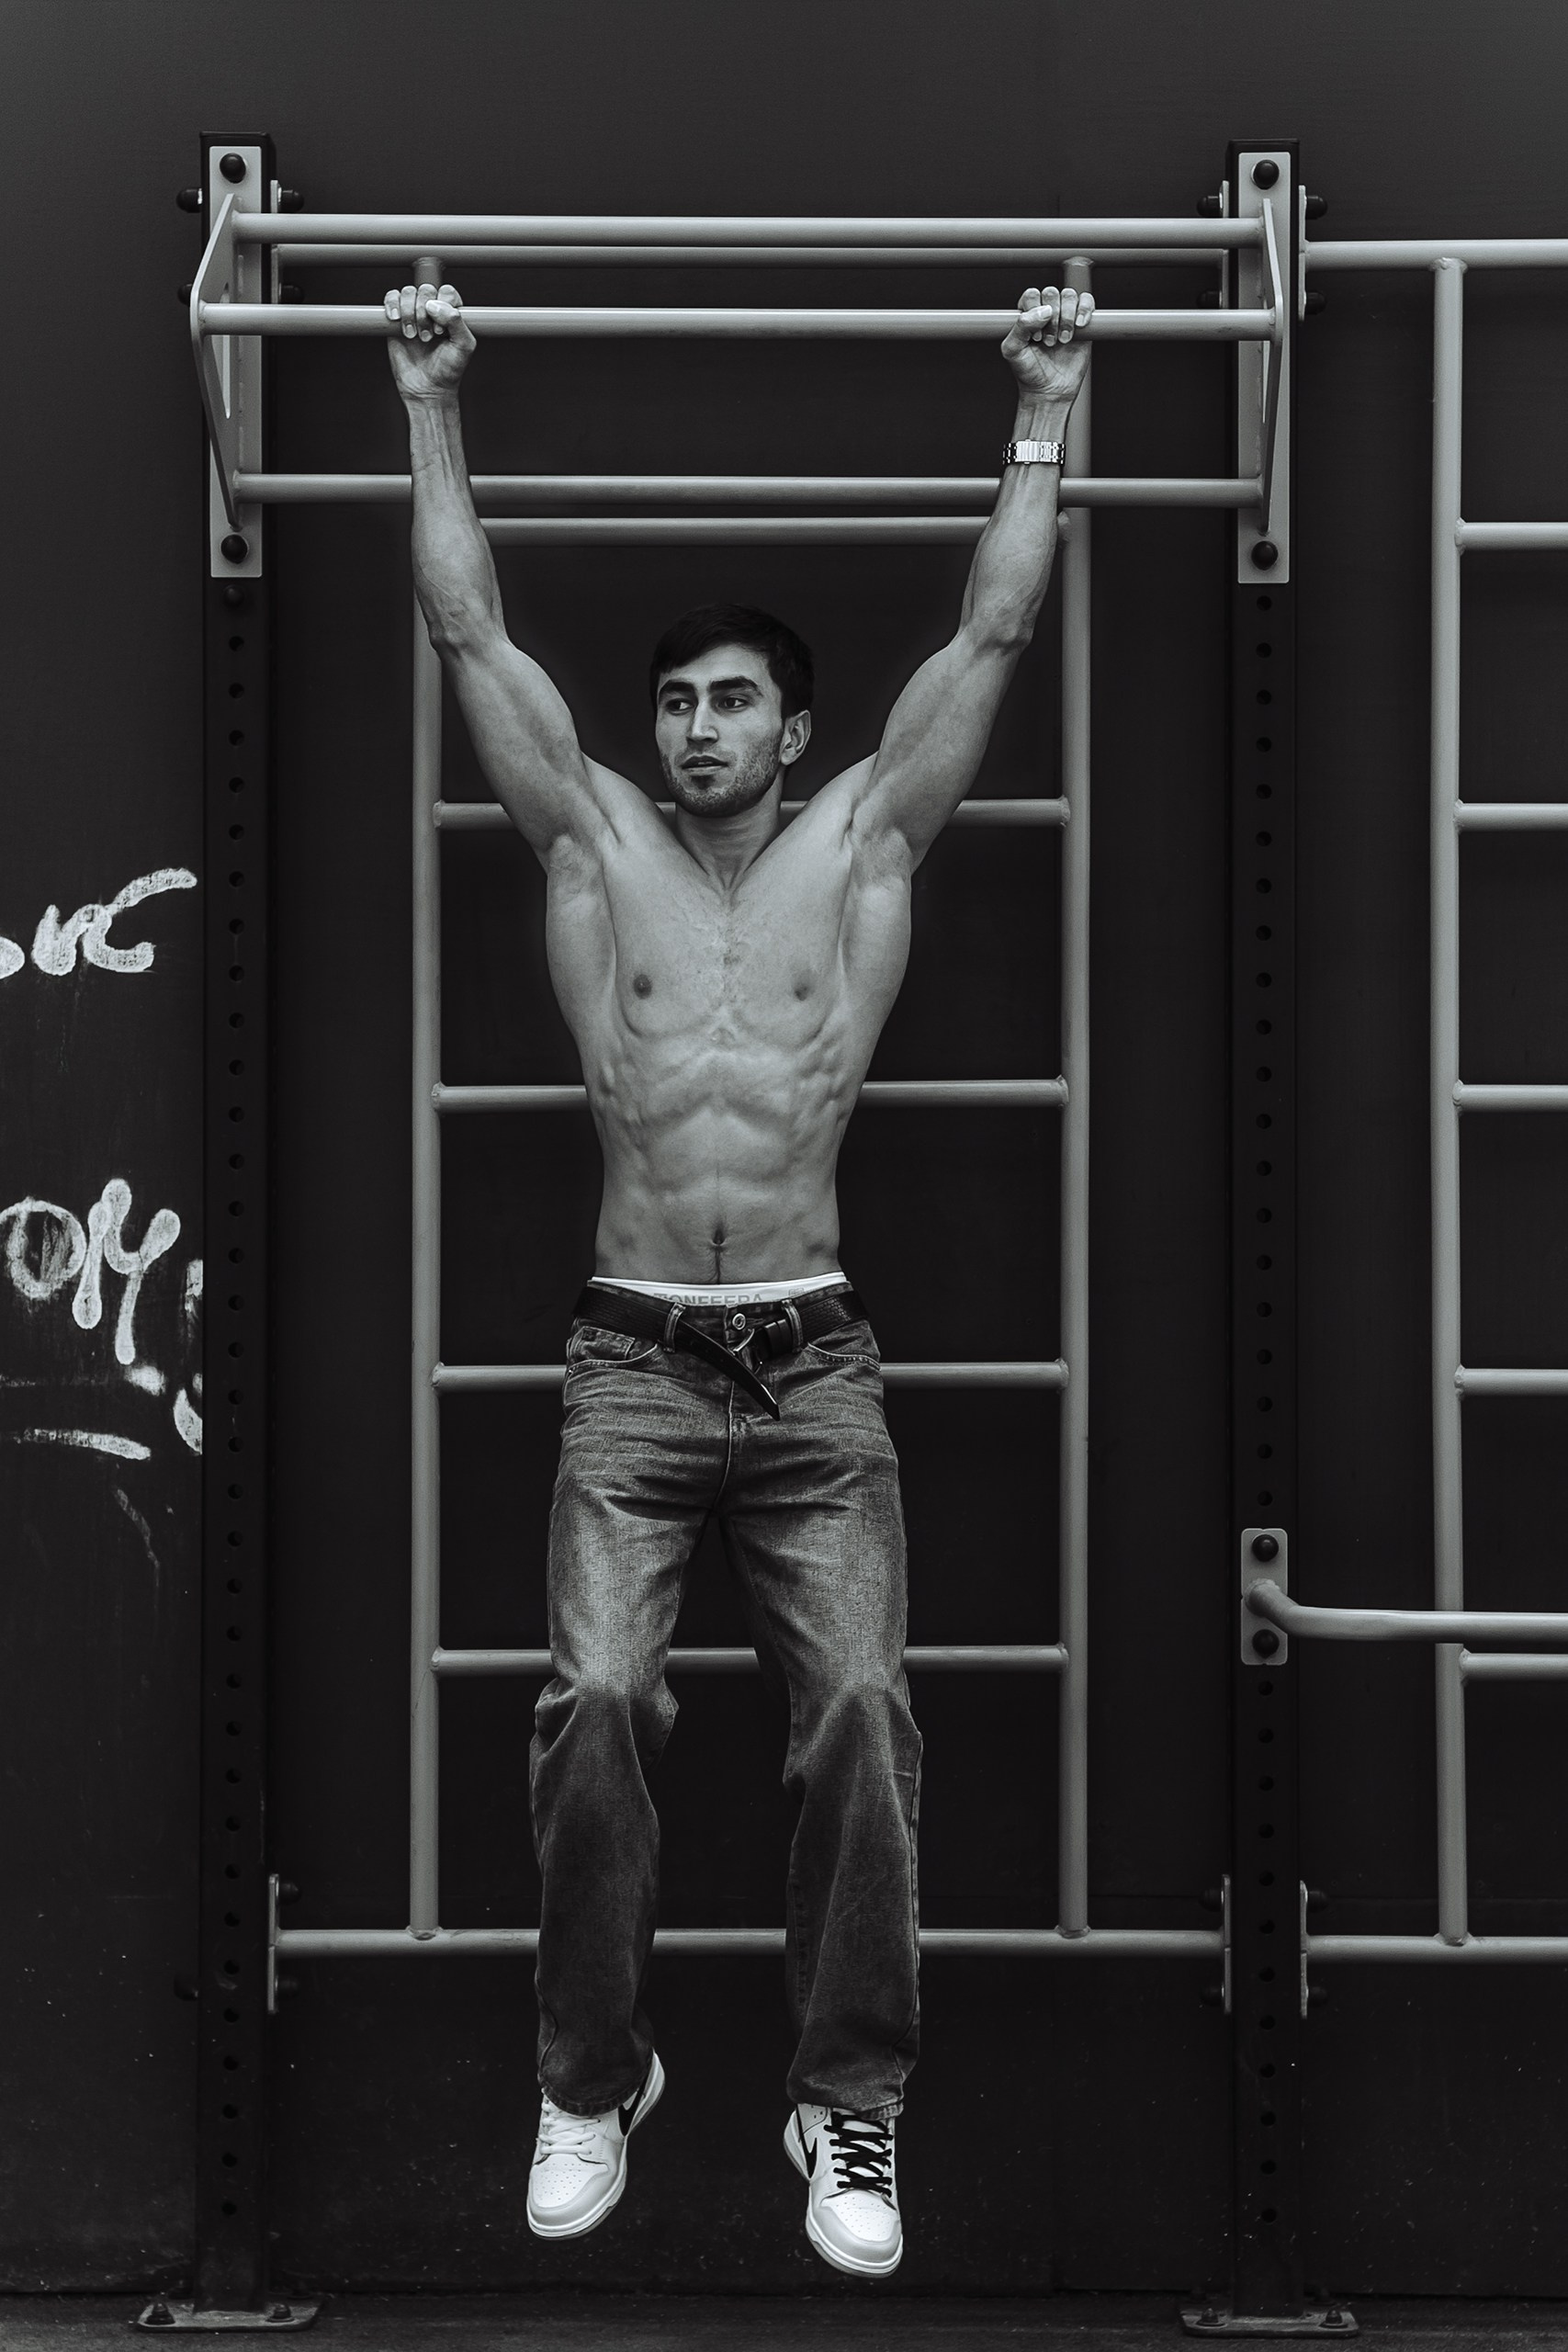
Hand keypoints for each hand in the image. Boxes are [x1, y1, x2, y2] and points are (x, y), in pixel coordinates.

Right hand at [384, 282, 475, 398]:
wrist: (426, 388)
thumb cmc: (448, 370)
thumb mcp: (463, 346)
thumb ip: (457, 321)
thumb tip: (434, 305)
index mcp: (452, 313)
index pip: (447, 291)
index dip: (443, 305)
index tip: (442, 330)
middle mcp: (433, 310)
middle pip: (426, 290)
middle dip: (424, 313)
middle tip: (427, 337)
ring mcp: (414, 313)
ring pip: (408, 292)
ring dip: (409, 313)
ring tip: (413, 336)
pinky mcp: (396, 320)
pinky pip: (391, 298)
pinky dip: (392, 305)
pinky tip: (396, 320)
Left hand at [1000, 284, 1093, 402]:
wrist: (1050, 390)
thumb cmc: (1029, 372)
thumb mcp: (1013, 351)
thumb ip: (1020, 327)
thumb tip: (1043, 310)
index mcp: (1026, 314)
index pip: (1032, 295)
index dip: (1034, 312)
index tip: (1034, 337)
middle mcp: (1045, 311)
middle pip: (1051, 293)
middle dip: (1051, 318)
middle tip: (1049, 342)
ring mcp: (1064, 315)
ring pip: (1069, 295)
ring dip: (1066, 317)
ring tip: (1063, 340)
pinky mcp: (1082, 322)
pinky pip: (1087, 301)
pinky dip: (1085, 309)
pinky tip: (1079, 325)